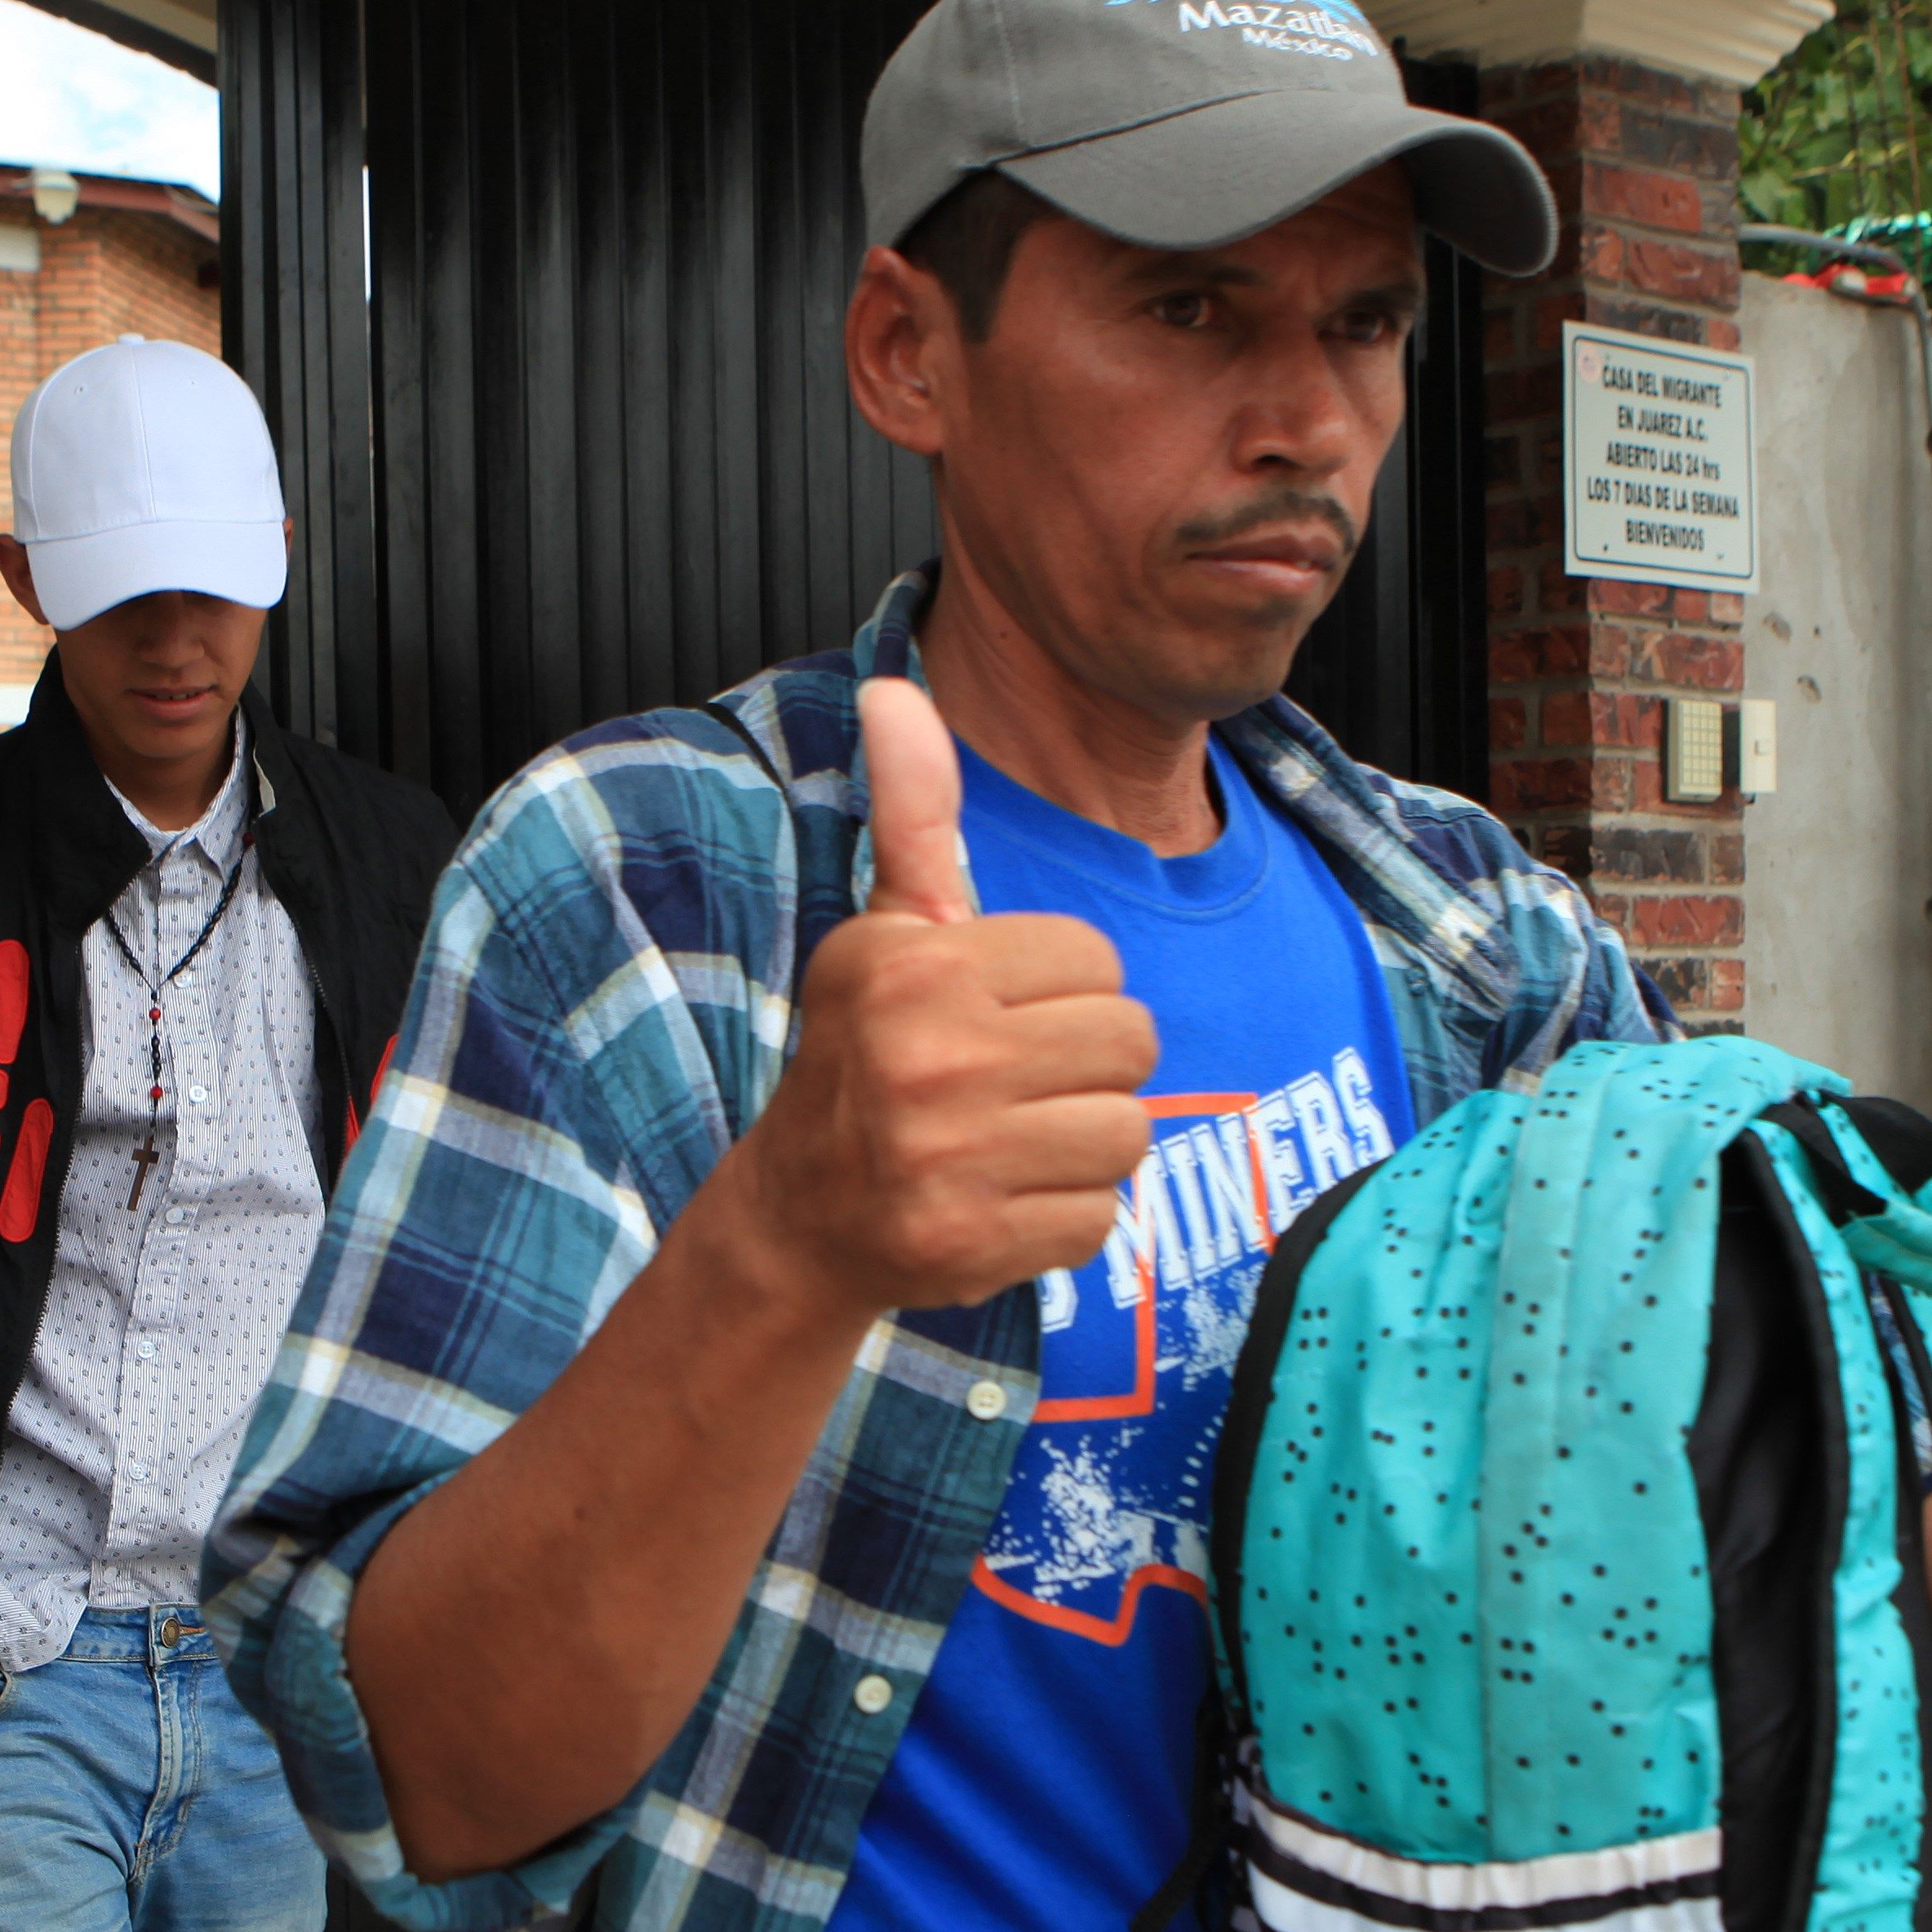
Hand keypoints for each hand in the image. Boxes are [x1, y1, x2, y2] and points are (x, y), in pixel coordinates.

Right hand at [734, 675, 1155, 1317]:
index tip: (1000, 1015)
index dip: (1066, 990)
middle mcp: (928, 1056)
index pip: (1098, 959)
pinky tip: (1001, 1201)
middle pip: (1132, 1042)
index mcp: (917, 967)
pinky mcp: (970, 1242)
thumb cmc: (865, 1055)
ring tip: (1013, 1142)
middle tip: (1018, 1084)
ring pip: (1126, 1131)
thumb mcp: (887, 932)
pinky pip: (1100, 1216)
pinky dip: (1064, 1216)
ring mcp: (947, 1156)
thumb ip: (913, 817)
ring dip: (1083, 1143)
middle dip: (1090, 1066)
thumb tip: (892, 689)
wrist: (799, 1214)